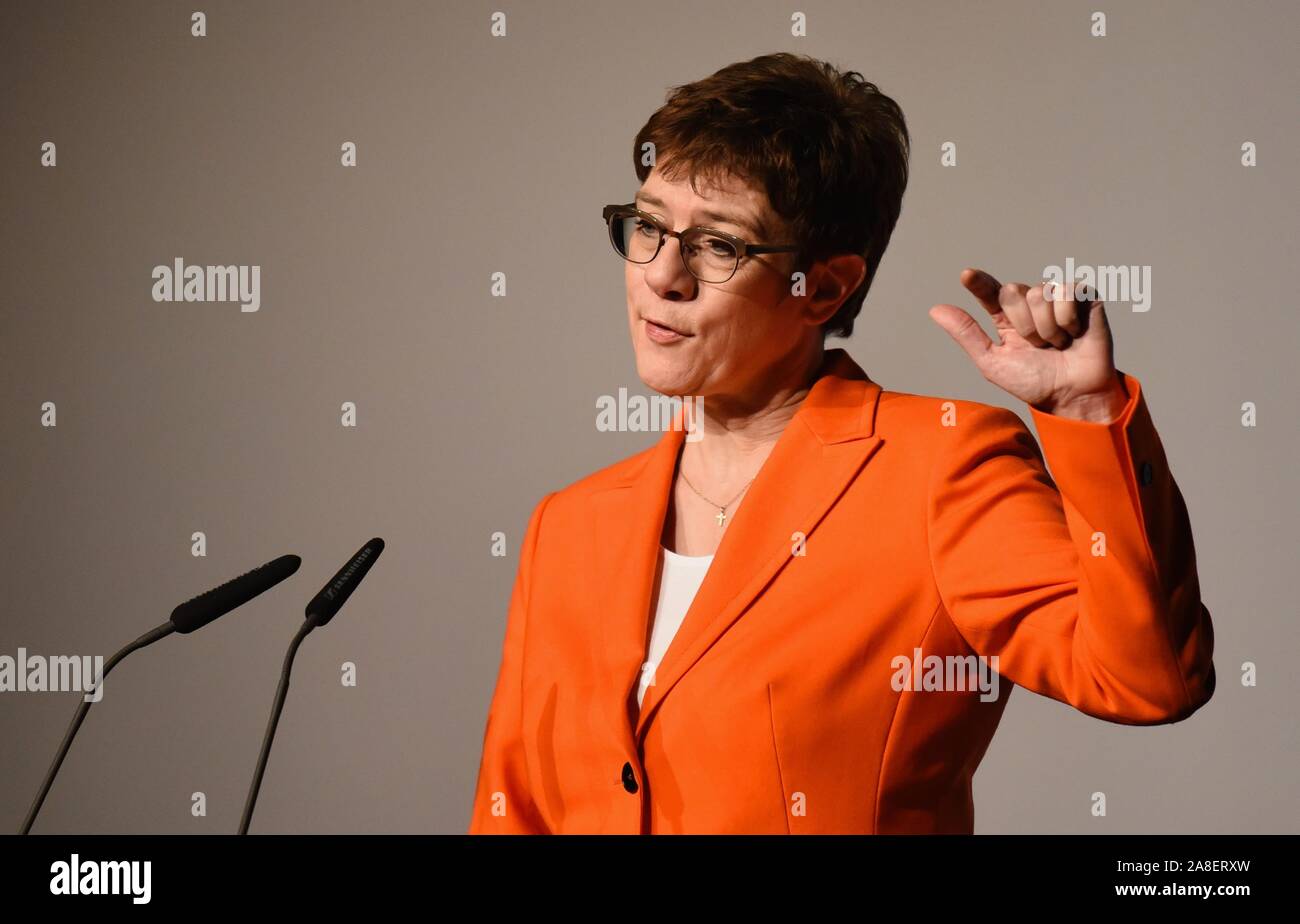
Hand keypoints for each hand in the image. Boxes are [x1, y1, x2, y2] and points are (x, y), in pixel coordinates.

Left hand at [928, 267, 1128, 421]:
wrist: (1072, 395)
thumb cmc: (1033, 381)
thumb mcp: (992, 361)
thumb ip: (966, 333)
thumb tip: (935, 309)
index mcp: (1006, 316)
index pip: (989, 291)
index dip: (978, 282)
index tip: (966, 276)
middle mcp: (1030, 303)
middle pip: (1013, 291)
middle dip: (1023, 325)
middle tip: (1037, 345)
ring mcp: (1057, 298)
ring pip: (1039, 294)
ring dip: (1047, 328)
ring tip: (1057, 343)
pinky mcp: (1084, 297)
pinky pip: (1067, 292)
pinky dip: (1068, 320)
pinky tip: (1074, 334)